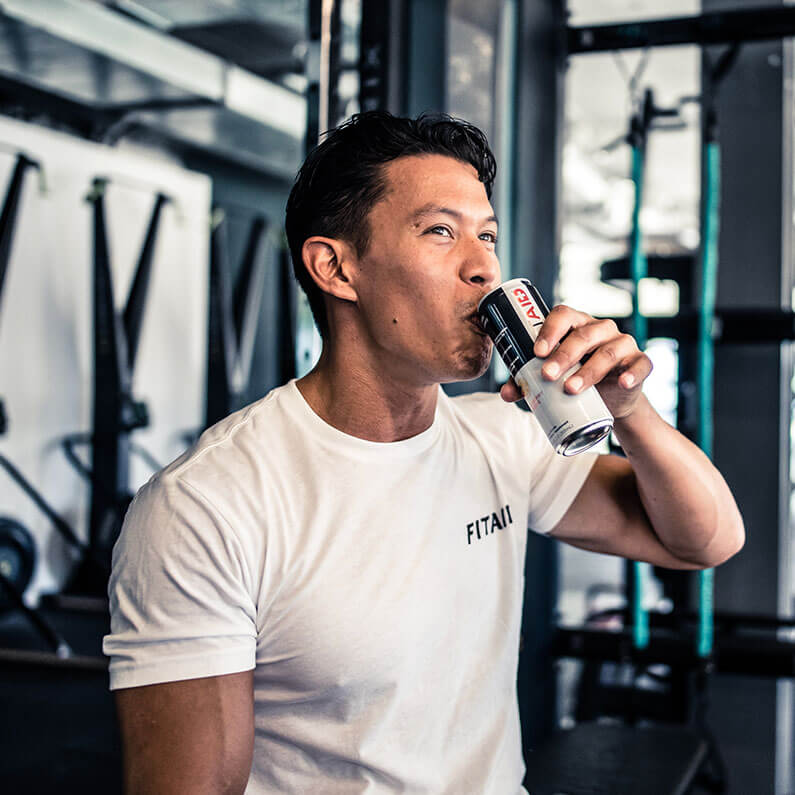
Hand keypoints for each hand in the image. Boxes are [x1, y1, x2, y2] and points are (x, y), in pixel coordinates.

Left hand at [498, 305, 651, 419]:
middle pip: (582, 335)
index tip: (536, 352)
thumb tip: (506, 393)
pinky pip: (640, 364)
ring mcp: (623, 344)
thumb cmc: (576, 378)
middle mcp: (601, 329)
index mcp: (576, 325)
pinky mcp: (640, 362)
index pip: (563, 315)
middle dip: (563, 355)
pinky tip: (623, 382)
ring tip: (570, 389)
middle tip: (547, 375)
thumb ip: (528, 381)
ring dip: (589, 370)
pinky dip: (632, 373)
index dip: (550, 330)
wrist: (609, 400)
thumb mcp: (552, 379)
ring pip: (608, 351)